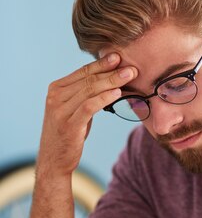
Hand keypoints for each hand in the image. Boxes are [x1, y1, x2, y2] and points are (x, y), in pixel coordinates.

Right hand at [37, 53, 137, 177]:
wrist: (54, 161)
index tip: (119, 56)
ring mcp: (60, 110)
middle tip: (131, 66)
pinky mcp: (68, 125)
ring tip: (129, 76)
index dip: (102, 63)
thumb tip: (109, 82)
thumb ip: (85, 96)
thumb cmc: (68, 134)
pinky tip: (117, 93)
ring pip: (89, 90)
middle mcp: (55, 97)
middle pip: (88, 79)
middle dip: (111, 71)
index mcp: (56, 89)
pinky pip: (89, 107)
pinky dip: (104, 98)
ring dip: (112, 82)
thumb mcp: (74, 111)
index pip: (83, 72)